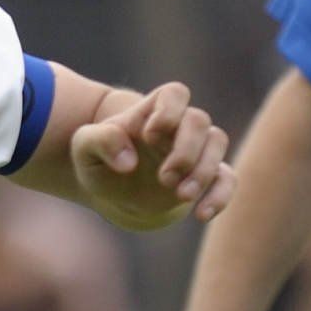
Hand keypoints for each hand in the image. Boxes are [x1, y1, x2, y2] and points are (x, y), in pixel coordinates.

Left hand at [72, 84, 234, 232]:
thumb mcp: (84, 149)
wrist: (113, 191)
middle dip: (185, 150)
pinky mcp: (203, 177)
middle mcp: (178, 126)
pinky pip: (227, 178)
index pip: (174, 94)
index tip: (149, 136)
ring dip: (203, 170)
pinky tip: (202, 215)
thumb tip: (128, 161)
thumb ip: (99, 141)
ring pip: (217, 142)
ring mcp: (194, 150)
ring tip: (182, 195)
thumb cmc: (99, 162)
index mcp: (152, 111)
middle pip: (199, 120)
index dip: (168, 112)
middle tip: (164, 178)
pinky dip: (221, 194)